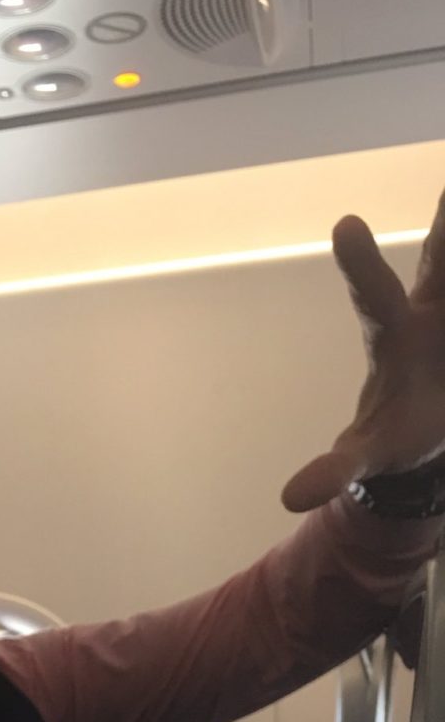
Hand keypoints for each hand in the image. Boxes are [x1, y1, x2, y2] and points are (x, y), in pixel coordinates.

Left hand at [283, 187, 444, 510]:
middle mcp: (429, 305)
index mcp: (391, 336)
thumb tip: (292, 497)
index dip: (362, 265)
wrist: (429, 424)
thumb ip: (336, 467)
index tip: (345, 224)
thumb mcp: (368, 453)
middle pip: (442, 256)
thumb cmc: (395, 431)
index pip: (374, 298)